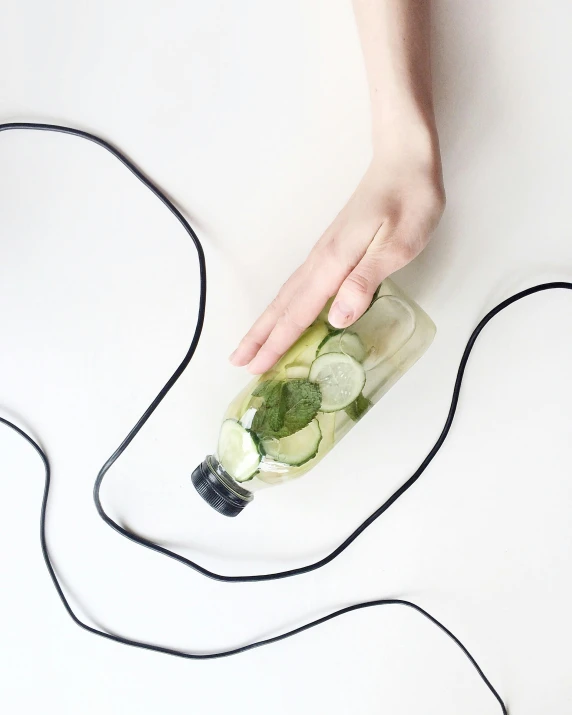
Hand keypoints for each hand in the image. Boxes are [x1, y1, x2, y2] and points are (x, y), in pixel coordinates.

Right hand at [230, 137, 444, 374]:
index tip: (256, 367)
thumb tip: (336, 318)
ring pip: (286, 295)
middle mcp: (320, 260)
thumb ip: (364, 281)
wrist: (403, 159)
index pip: (298, 312)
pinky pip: (298, 287)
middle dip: (259, 336)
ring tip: (251, 345)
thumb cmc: (408, 200)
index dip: (277, 342)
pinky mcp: (330, 250)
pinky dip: (284, 306)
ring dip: (266, 322)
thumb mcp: (397, 245)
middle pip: (282, 305)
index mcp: (333, 263)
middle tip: (239, 362)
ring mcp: (322, 254)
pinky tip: (284, 314)